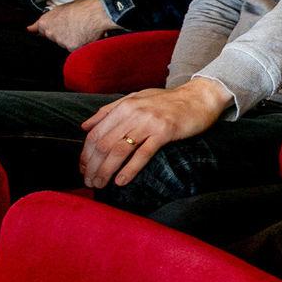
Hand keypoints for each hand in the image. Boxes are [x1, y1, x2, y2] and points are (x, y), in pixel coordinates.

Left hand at [27, 0, 121, 50]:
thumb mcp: (61, 8)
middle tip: (73, 26)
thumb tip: (31, 28)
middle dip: (61, 34)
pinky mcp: (72, 48)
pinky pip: (75, 48)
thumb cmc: (81, 8)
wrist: (94, 13)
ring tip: (81, 29)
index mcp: (46, 22)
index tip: (38, 32)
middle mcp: (51, 33)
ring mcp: (61, 42)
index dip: (45, 30)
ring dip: (71, 39)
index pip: (39, 31)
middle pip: (54, 38)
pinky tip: (85, 35)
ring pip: (65, 44)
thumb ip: (48, 19)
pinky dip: (80, 44)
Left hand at [78, 77, 230, 188]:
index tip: (83, 169)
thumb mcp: (135, 100)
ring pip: (119, 150)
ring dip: (106, 170)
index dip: (86, 154)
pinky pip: (142, 154)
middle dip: (93, 166)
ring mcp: (148, 122)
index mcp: (123, 106)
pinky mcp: (164, 132)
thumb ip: (109, 111)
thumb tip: (85, 126)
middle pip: (103, 144)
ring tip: (100, 184)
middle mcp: (133, 113)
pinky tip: (121, 181)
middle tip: (89, 181)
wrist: (198, 98)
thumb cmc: (167, 101)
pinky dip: (130, 169)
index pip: (96, 133)